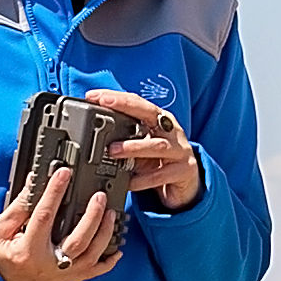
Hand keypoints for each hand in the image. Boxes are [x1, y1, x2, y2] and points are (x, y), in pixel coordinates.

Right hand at [0, 171, 125, 280]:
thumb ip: (18, 208)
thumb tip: (34, 183)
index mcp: (27, 249)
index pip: (44, 217)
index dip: (55, 193)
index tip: (64, 174)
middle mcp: (48, 264)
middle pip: (77, 240)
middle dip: (92, 216)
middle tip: (99, 197)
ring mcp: (61, 275)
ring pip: (90, 256)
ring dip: (104, 234)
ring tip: (111, 214)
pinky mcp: (69, 280)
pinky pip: (94, 272)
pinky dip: (108, 261)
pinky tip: (117, 248)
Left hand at [88, 89, 199, 208]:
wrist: (187, 184)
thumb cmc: (160, 161)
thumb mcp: (143, 146)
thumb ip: (125, 138)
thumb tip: (94, 133)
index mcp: (160, 120)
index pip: (138, 103)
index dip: (117, 97)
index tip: (95, 96)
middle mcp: (172, 131)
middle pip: (150, 113)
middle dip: (126, 106)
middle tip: (104, 106)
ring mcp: (180, 150)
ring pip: (157, 145)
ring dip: (133, 147)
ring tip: (112, 151)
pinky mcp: (184, 170)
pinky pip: (161, 175)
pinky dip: (143, 179)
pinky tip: (129, 182)